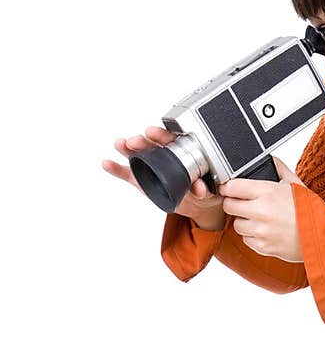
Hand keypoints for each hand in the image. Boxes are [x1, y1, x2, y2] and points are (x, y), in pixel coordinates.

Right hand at [101, 127, 226, 228]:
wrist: (196, 203)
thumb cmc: (201, 187)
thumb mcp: (205, 187)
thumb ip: (201, 187)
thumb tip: (200, 188)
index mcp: (179, 150)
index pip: (168, 138)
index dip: (160, 134)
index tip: (152, 133)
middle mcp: (162, 155)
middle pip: (150, 144)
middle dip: (142, 141)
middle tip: (134, 141)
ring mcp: (150, 166)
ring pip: (137, 155)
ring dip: (127, 149)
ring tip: (120, 144)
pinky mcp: (141, 179)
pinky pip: (127, 173)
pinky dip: (116, 168)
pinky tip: (107, 163)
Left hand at [219, 157, 304, 263]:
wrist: (323, 236)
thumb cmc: (311, 210)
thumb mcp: (296, 184)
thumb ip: (280, 169)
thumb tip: (270, 160)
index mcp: (267, 192)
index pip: (232, 187)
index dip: (228, 187)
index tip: (229, 188)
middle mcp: (261, 211)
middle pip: (229, 206)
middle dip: (233, 203)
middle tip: (243, 204)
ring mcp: (261, 231)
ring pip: (237, 224)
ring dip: (244, 221)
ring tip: (258, 219)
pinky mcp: (263, 246)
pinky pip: (247, 240)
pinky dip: (252, 236)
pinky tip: (265, 231)